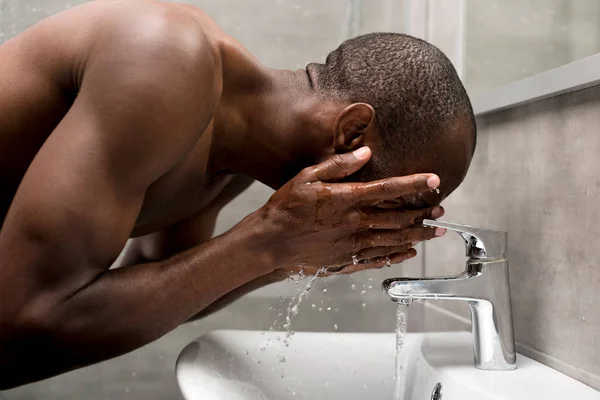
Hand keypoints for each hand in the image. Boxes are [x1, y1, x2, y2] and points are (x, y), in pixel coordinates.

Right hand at [256, 147, 445, 273]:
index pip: (390, 189)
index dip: (415, 184)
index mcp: (347, 199)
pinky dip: (396, 256)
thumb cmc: (286, 207)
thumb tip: (365, 152)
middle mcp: (355, 223)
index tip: (435, 181)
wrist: (270, 242)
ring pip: (393, 241)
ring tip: (434, 232)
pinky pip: (378, 260)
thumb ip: (338, 165)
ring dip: (417, 236)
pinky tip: (408, 253)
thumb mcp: (307, 177)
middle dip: (423, 214)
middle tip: (440, 211)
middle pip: (399, 218)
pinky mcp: (346, 260)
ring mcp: (352, 245)